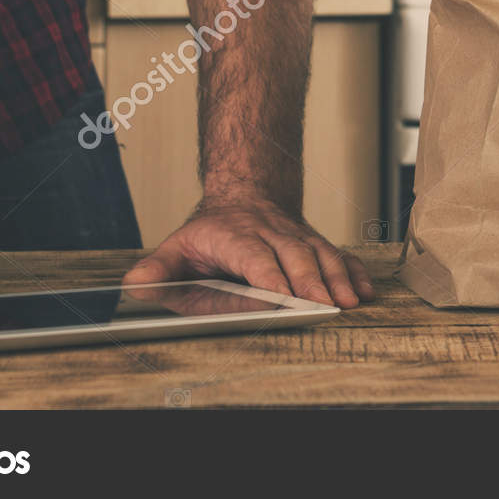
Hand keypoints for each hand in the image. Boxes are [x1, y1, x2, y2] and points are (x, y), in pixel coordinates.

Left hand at [124, 193, 373, 308]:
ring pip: (321, 253)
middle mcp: (271, 233)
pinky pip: (338, 253)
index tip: (284, 298)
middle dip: (311, 282)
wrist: (245, 192)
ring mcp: (296, 236)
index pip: (255, 256)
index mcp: (236, 236)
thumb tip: (134, 288)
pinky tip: (364, 291)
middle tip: (324, 307)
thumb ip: (157, 269)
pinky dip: (354, 271)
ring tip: (349, 302)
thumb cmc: (211, 231)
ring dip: (337, 278)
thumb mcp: (177, 246)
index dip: (272, 277)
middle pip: (295, 256)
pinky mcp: (314, 242)